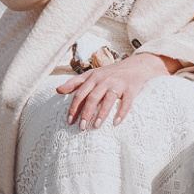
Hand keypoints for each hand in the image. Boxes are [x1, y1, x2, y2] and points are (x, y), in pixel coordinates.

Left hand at [56, 53, 175, 128]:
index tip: (69, 121)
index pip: (80, 93)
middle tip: (81, 127)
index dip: (74, 107)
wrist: (135, 65)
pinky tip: (116, 123)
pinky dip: (121, 113)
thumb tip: (57, 90)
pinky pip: (126, 102)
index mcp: (93, 77)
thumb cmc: (110, 73)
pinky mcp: (131, 89)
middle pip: (92, 98)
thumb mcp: (92, 74)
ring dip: (101, 114)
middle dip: (86, 113)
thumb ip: (75, 83)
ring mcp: (118, 84)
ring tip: (96, 126)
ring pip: (108, 100)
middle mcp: (104, 80)